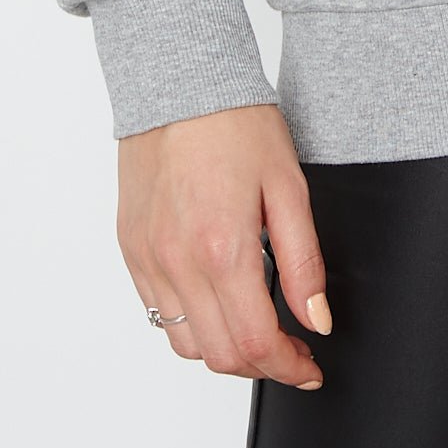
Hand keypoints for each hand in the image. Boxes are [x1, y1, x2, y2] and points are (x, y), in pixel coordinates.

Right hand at [116, 102, 332, 389]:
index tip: (308, 365)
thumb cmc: (235, 121)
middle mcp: (177, 262)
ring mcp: (147, 258)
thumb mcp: (289, 186)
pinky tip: (216, 297)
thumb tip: (317, 318)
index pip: (254, 343)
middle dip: (261, 365)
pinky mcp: (130, 247)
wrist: (180, 80)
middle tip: (290, 349)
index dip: (288, 367)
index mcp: (222, 248)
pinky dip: (190, 322)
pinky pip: (157, 311)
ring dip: (223, 348)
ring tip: (254, 324)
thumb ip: (303, 262)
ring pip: (183, 344)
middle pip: (218, 355)